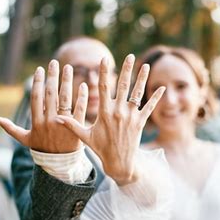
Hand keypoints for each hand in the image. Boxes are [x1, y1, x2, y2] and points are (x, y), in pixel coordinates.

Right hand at [0, 61, 87, 152]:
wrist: (59, 164)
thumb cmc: (41, 148)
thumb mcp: (25, 139)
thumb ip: (11, 128)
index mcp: (36, 122)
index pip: (36, 97)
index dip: (37, 82)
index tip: (40, 69)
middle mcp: (49, 121)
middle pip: (50, 94)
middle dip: (52, 77)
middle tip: (55, 62)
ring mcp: (63, 124)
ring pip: (65, 99)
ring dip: (67, 82)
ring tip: (69, 68)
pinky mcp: (76, 128)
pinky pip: (80, 110)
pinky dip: (82, 97)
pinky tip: (83, 85)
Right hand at [56, 54, 165, 185]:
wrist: (119, 163)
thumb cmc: (101, 148)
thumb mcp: (85, 137)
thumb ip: (72, 125)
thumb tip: (56, 118)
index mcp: (104, 113)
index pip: (104, 88)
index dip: (104, 73)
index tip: (104, 60)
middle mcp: (118, 112)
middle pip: (123, 86)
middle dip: (126, 70)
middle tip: (130, 56)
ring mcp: (131, 117)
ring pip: (137, 94)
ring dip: (142, 79)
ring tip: (146, 65)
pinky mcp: (141, 123)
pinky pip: (149, 107)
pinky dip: (156, 98)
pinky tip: (162, 88)